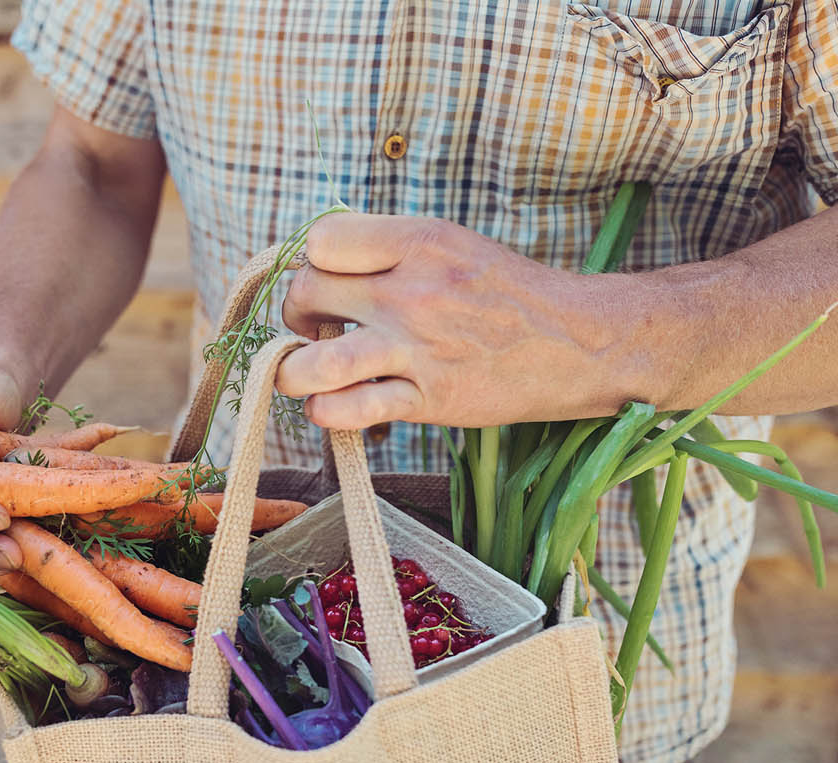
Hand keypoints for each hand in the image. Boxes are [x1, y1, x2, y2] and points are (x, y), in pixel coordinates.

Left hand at [275, 213, 641, 428]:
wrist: (580, 343)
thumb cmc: (507, 293)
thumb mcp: (451, 247)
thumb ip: (389, 251)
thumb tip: (318, 262)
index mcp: (419, 242)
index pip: (321, 242)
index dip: (310, 263)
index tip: (324, 282)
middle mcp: (412, 291)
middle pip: (306, 294)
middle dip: (295, 315)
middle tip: (313, 329)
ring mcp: (417, 349)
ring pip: (313, 364)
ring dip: (292, 372)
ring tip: (306, 373)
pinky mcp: (428, 399)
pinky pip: (348, 411)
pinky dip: (325, 411)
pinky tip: (333, 405)